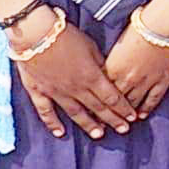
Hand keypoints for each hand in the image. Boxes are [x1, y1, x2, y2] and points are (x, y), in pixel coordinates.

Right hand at [12, 17, 131, 140]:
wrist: (36, 33)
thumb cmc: (66, 35)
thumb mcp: (91, 47)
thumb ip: (99, 64)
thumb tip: (107, 76)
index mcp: (91, 77)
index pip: (112, 97)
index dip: (123, 108)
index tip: (132, 117)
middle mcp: (76, 88)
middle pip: (97, 108)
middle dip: (112, 120)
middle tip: (123, 130)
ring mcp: (56, 92)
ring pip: (75, 113)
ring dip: (88, 125)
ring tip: (99, 135)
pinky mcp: (38, 91)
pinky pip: (46, 111)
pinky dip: (53, 123)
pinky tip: (60, 133)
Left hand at [102, 16, 168, 117]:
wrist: (164, 24)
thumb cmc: (139, 26)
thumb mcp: (117, 44)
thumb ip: (110, 61)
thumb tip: (105, 71)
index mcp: (113, 68)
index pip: (100, 92)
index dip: (95, 104)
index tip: (89, 114)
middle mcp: (127, 78)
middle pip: (115, 102)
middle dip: (108, 115)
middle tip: (103, 126)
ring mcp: (146, 81)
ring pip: (133, 103)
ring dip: (126, 115)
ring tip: (122, 124)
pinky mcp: (162, 80)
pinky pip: (153, 99)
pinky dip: (146, 108)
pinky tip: (142, 115)